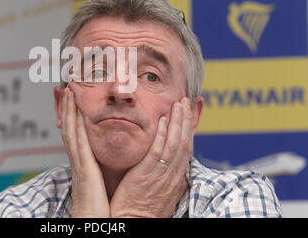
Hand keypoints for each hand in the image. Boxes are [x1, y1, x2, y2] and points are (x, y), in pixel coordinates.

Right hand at [61, 86, 109, 217]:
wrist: (91, 218)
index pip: (75, 132)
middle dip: (67, 107)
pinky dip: (75, 124)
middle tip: (66, 88)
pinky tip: (77, 111)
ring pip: (71, 129)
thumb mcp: (98, 178)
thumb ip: (99, 165)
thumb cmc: (98, 204)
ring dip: (69, 110)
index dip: (73, 114)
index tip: (73, 98)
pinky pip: (77, 141)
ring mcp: (78, 160)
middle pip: (69, 126)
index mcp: (82, 160)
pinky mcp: (82, 165)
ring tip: (69, 92)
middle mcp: (77, 157)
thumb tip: (104, 157)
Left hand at [110, 97, 193, 217]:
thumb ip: (166, 174)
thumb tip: (169, 162)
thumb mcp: (162, 191)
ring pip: (174, 144)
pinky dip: (162, 135)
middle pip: (184, 142)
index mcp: (177, 178)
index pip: (187, 148)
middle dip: (186, 120)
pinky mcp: (145, 175)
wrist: (134, 222)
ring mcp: (160, 175)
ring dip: (177, 122)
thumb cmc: (144, 208)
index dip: (189, 128)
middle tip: (186, 100)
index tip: (189, 112)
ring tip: (178, 104)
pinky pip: (157, 152)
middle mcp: (173, 175)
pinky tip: (162, 120)